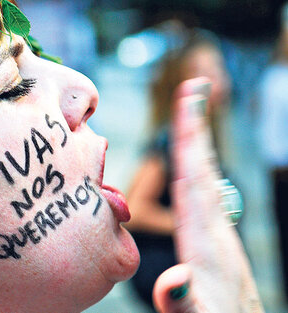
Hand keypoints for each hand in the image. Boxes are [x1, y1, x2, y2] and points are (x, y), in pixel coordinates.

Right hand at [152, 78, 262, 312]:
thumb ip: (185, 303)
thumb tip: (177, 280)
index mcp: (206, 240)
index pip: (195, 178)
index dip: (189, 138)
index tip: (190, 98)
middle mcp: (217, 230)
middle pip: (204, 168)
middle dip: (196, 127)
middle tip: (196, 87)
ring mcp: (221, 236)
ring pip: (208, 179)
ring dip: (199, 144)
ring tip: (193, 117)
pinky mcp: (218, 243)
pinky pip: (207, 195)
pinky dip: (200, 171)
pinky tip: (198, 169)